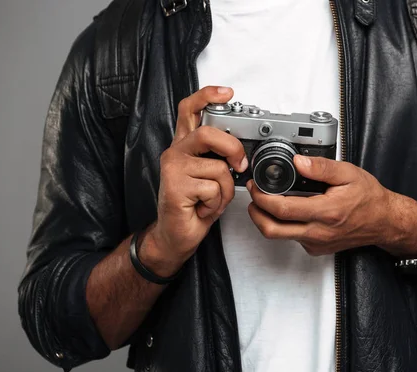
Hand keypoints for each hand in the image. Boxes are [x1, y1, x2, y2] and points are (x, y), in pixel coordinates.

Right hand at [140, 86, 247, 275]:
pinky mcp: (175, 186)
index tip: (227, 92)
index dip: (207, 96)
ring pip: (217, 168)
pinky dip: (216, 203)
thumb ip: (222, 159)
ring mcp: (173, 168)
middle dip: (232, 149)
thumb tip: (243, 153)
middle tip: (239, 165)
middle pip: (207, 133)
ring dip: (224, 190)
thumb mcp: (212, 176)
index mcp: (185, 145)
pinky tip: (202, 208)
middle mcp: (176, 152)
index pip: (190, 109)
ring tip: (211, 199)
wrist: (176, 234)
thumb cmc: (195, 204)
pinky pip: (213, 189)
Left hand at [247, 155, 403, 255]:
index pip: (282, 209)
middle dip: (255, 213)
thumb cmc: (369, 199)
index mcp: (326, 212)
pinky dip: (284, 225)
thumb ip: (322, 167)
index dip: (262, 198)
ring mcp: (316, 243)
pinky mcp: (316, 248)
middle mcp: (319, 232)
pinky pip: (292, 238)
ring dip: (266, 219)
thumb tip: (299, 161)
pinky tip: (289, 211)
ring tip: (266, 202)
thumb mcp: (349, 174)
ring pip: (279, 236)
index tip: (256, 187)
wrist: (383, 221)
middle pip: (272, 230)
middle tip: (254, 197)